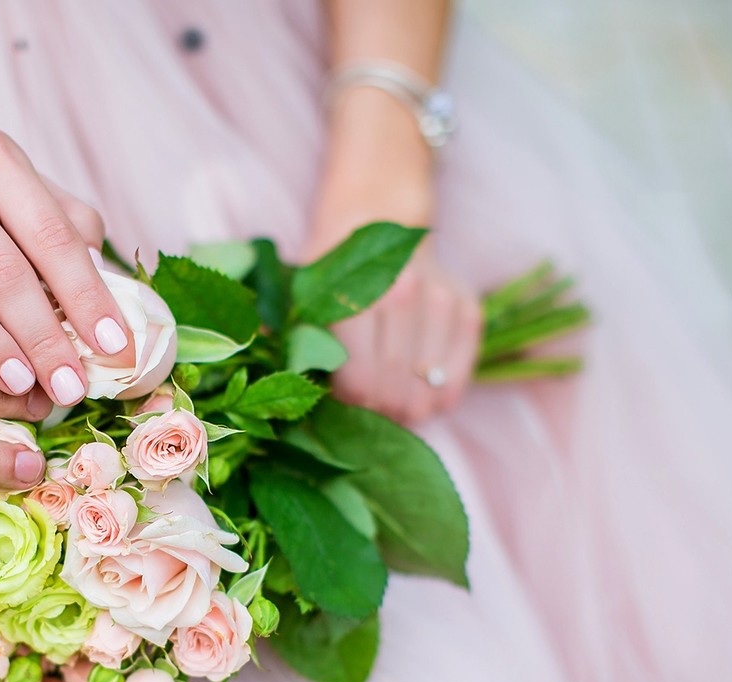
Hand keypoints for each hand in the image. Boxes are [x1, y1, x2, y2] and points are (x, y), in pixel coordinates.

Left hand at [306, 86, 481, 425]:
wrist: (379, 217)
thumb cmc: (332, 270)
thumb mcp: (299, 299)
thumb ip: (287, 343)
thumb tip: (263, 388)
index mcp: (355, 299)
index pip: (360, 386)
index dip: (350, 408)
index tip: (343, 404)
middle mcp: (404, 297)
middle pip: (395, 394)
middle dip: (379, 414)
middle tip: (368, 412)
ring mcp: (442, 303)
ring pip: (430, 393)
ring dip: (409, 409)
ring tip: (392, 403)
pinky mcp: (468, 310)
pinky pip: (459, 381)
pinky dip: (439, 398)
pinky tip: (419, 393)